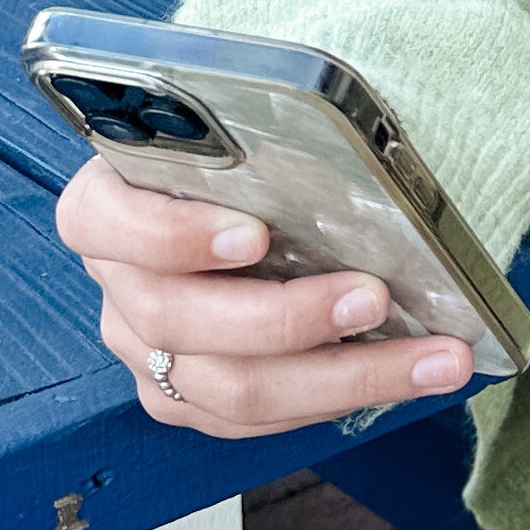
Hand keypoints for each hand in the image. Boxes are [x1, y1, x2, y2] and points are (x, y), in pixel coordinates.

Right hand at [55, 155, 475, 440]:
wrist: (250, 204)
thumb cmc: (248, 156)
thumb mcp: (243, 123)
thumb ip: (266, 123)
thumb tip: (343, 107)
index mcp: (107, 206)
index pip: (103, 223)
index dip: (173, 235)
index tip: (255, 233)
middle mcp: (120, 286)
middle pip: (182, 321)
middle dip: (287, 318)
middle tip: (373, 295)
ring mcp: (149, 354)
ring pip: (232, 389)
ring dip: (341, 375)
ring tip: (425, 355)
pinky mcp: (191, 401)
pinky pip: (259, 422)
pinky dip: (339, 400)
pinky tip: (408, 373)